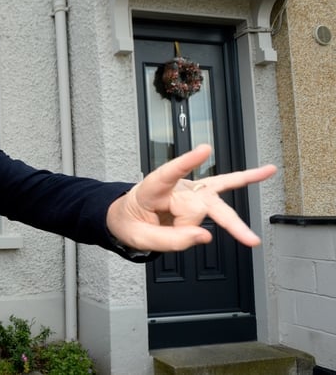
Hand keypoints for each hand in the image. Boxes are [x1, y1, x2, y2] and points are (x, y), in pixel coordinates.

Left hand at [106, 144, 276, 251]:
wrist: (127, 216)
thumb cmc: (131, 222)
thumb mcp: (140, 238)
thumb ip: (170, 240)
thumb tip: (205, 237)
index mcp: (151, 190)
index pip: (168, 173)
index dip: (187, 161)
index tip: (205, 150)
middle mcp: (174, 186)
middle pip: (197, 205)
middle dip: (192, 228)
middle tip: (196, 241)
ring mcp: (189, 188)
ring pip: (214, 205)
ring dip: (225, 224)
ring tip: (248, 237)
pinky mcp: (201, 195)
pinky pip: (226, 186)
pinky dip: (247, 179)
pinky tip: (265, 171)